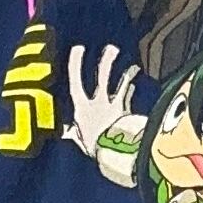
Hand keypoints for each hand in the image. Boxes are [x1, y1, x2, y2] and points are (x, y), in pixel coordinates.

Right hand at [63, 42, 140, 162]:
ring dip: (127, 73)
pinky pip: (129, 98)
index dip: (76, 64)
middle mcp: (99, 103)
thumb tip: (68, 132)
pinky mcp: (128, 113)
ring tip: (133, 66)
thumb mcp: (81, 141)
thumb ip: (76, 134)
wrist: (116, 153)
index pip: (76, 82)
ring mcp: (115, 106)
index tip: (78, 49)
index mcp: (82, 109)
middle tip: (111, 48)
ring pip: (121, 84)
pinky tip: (134, 83)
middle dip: (107, 60)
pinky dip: (131, 90)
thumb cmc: (95, 149)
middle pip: (103, 76)